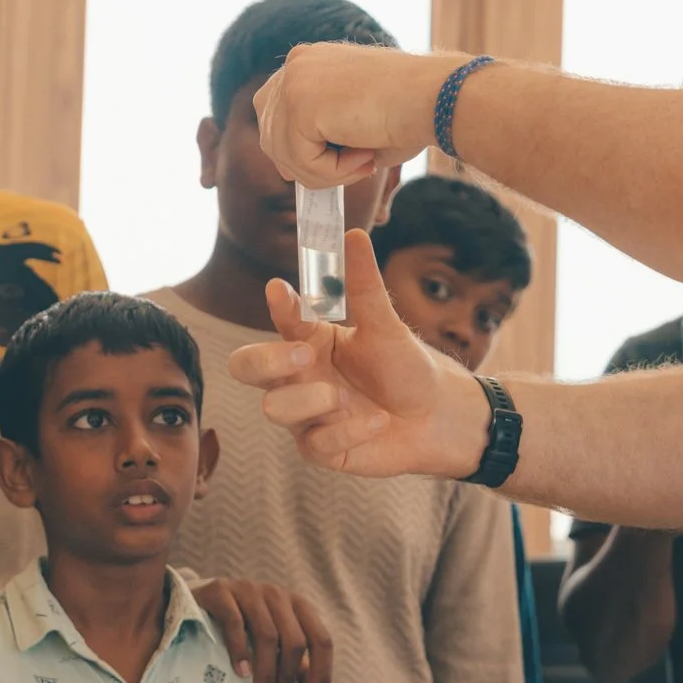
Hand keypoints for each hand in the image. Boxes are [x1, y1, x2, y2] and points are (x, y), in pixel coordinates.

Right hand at [191, 576, 336, 682]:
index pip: (321, 639)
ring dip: (266, 671)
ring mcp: (249, 590)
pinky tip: (241, 672)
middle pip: (294, 639)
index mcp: (298, 606)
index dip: (323, 671)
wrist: (205, 602)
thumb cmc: (248, 627)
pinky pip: (235, 621)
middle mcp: (277, 594)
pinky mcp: (221, 591)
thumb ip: (303, 669)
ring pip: (267, 633)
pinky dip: (240, 649)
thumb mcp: (278, 646)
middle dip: (289, 677)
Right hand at [228, 230, 489, 480]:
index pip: (280, 320)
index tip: (281, 290)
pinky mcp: (321, 447)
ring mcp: (305, 414)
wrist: (437, 417)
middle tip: (304, 354)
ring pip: (274, 408)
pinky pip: (313, 442)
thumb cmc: (406, 367)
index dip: (276, 306)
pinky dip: (348, 431)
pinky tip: (377, 423)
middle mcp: (299, 375)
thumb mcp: (387, 325)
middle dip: (265, 360)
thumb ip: (365, 285)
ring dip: (310, 400)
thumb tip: (354, 235)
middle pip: (245, 367)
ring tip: (346, 396)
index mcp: (309, 340)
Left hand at [251, 44, 457, 185]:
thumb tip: (288, 170)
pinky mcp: (298, 104)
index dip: (298, 148)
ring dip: (326, 172)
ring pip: (285, 155)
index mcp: (306, 62)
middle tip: (357, 162)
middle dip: (309, 164)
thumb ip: (317, 136)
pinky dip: (332, 173)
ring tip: (364, 159)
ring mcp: (293, 81)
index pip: (273, 115)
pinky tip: (363, 156)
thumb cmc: (408, 111)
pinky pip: (300, 162)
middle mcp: (294, 65)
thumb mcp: (349, 120)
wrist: (434, 97)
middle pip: (271, 137)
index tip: (342, 157)